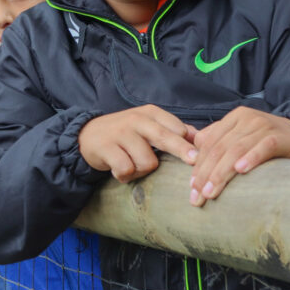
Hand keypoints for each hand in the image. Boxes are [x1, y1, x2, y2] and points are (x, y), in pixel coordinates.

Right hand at [78, 105, 196, 182]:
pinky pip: (127, 170)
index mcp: (150, 113)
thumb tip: (201, 138)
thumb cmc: (125, 133)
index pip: (177, 127)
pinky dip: (125, 175)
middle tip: (195, 162)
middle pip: (165, 138)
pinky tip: (119, 170)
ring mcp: (121, 133)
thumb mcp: (148, 125)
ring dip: (142, 171)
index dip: (191, 143)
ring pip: (147, 162)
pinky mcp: (107, 148)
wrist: (86, 135)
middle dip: (182, 151)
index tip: (202, 155)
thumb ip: (172, 130)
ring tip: (132, 165)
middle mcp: (137, 120)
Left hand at [189, 108, 289, 206]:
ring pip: (236, 149)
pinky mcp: (280, 137)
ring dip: (221, 173)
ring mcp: (263, 126)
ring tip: (211, 192)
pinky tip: (240, 170)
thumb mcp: (241, 137)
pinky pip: (263, 147)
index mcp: (234, 118)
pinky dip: (251, 157)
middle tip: (197, 196)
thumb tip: (192, 155)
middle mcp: (247, 119)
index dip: (198, 166)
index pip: (209, 143)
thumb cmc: (265, 141)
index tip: (191, 188)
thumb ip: (218, 141)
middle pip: (219, 148)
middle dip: (205, 174)